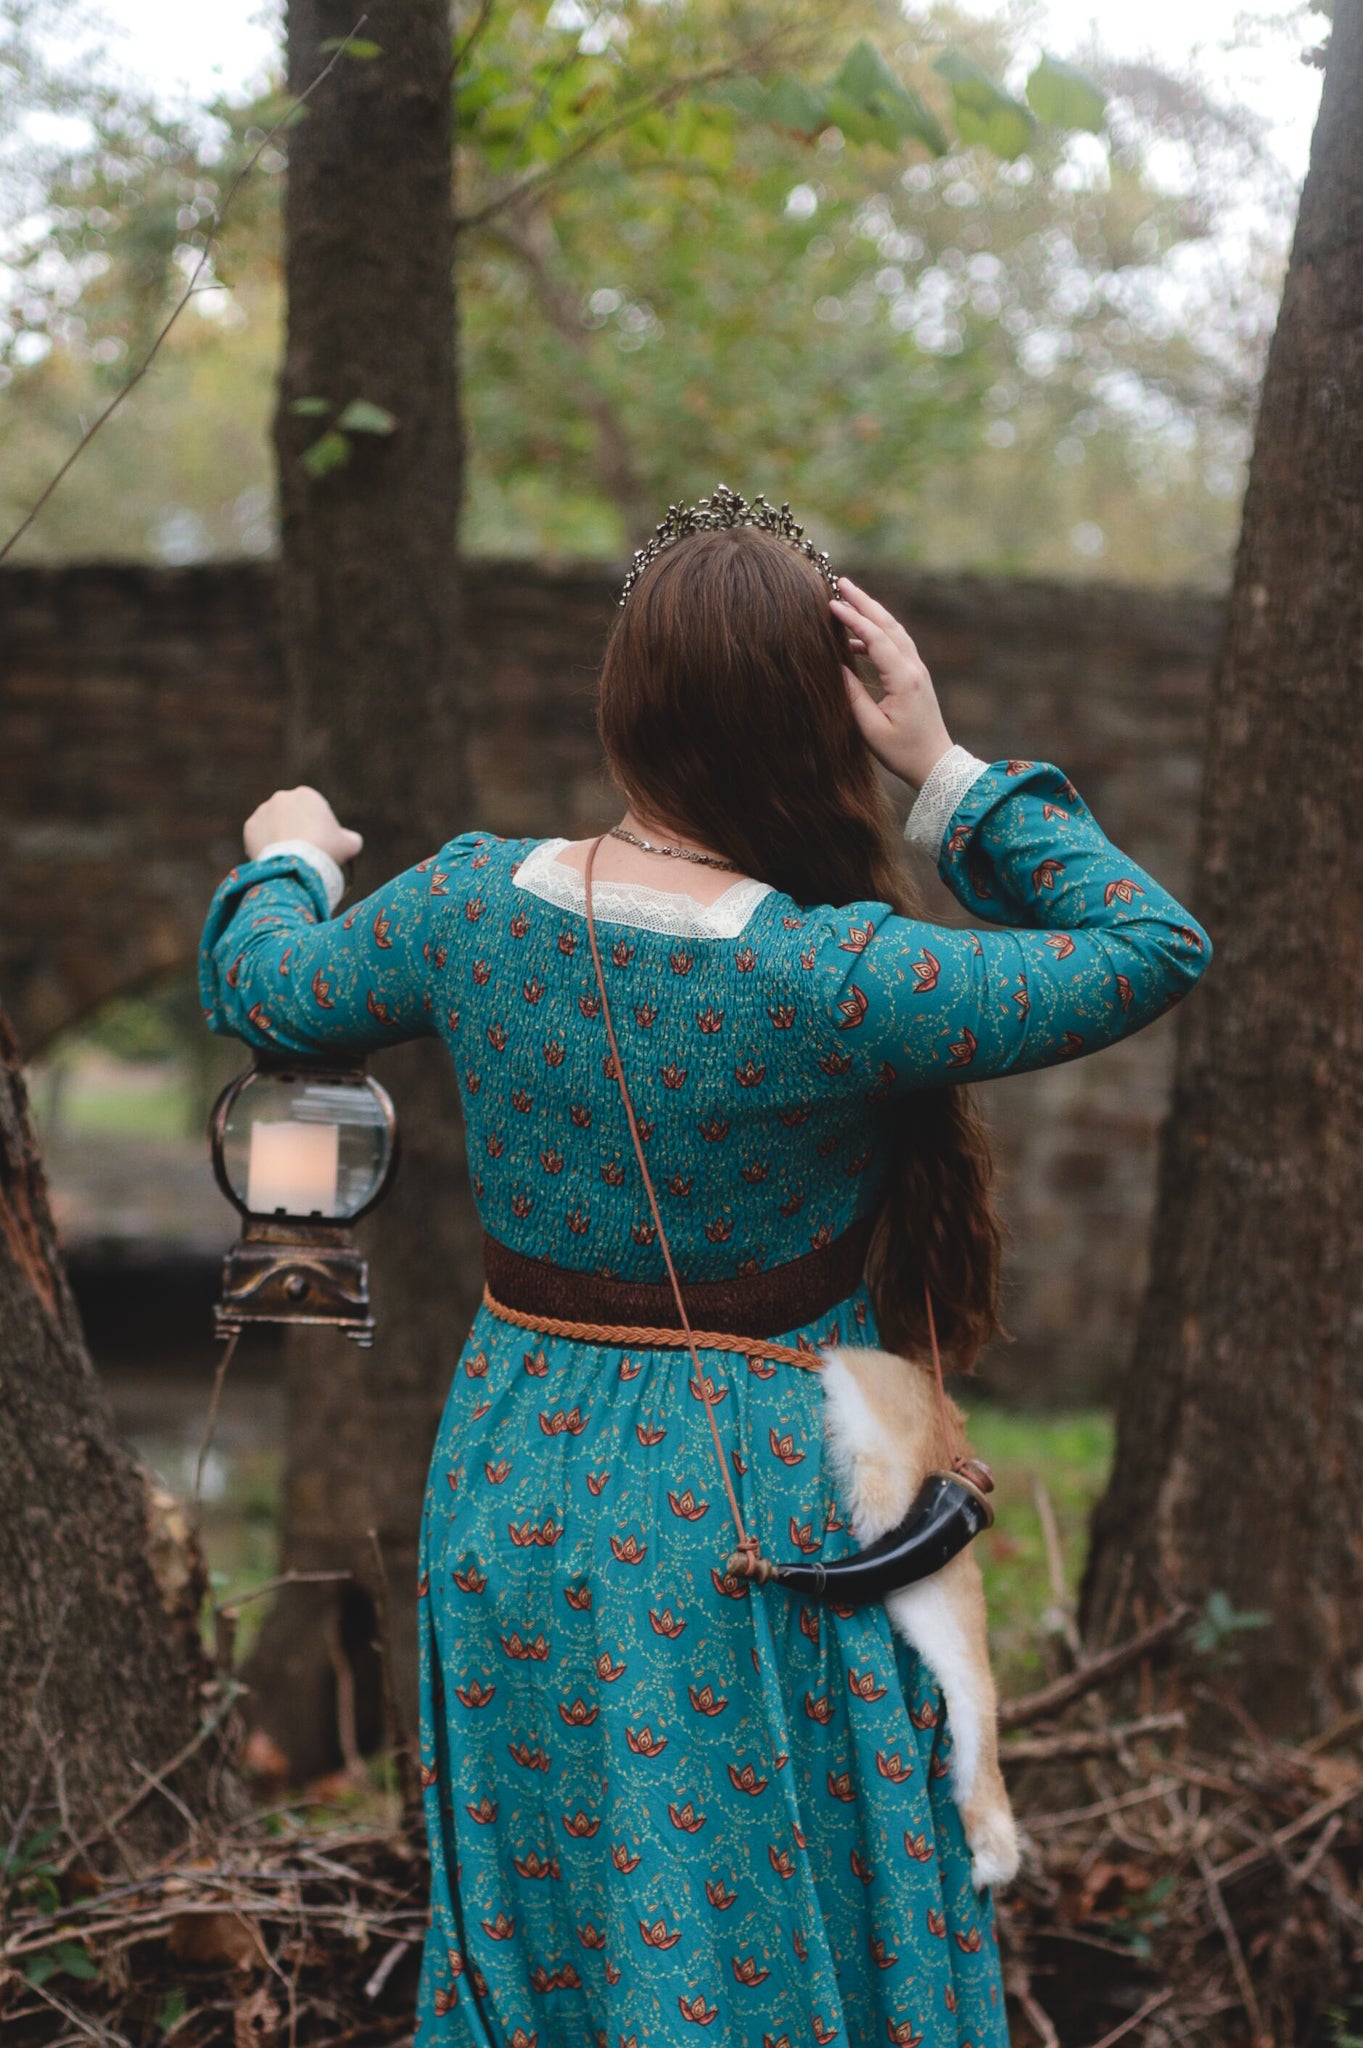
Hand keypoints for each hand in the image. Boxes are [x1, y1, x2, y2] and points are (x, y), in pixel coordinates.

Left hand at [242, 785, 363, 864]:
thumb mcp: (349, 844)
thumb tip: (351, 840)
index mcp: (307, 794)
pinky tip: (276, 859)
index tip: (322, 844)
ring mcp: (263, 811)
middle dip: (296, 829)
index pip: (314, 810)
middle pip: (291, 816)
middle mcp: (282, 797)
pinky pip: (259, 837)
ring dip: (280, 837)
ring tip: (288, 857)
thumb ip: (350, 838)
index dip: (319, 828)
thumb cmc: (325, 850)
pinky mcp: (249, 827)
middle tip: (303, 851)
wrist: (295, 864)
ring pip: (274, 826)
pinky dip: (266, 846)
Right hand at [831, 577, 953, 788]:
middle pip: (888, 625)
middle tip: (841, 582)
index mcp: (903, 678)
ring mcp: (918, 670)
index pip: (875, 638)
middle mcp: (914, 667)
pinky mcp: (916, 676)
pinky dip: (877, 634)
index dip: (852, 619)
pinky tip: (856, 640)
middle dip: (864, 602)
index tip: (831, 603)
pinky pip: (896, 645)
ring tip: (848, 600)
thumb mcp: (871, 729)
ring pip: (894, 631)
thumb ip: (852, 696)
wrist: (935, 763)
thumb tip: (836, 667)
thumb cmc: (902, 752)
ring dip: (872, 613)